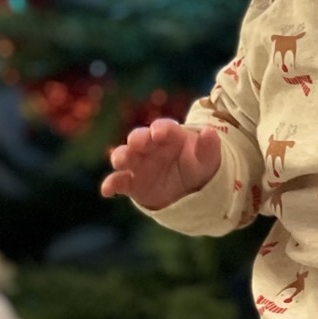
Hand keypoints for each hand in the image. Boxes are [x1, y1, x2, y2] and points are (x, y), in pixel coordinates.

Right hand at [100, 117, 221, 210]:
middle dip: (137, 139)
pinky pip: (119, 182)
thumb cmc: (198, 165)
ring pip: (125, 157)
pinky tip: (107, 191)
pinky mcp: (132, 183)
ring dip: (121, 157)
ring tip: (121, 161)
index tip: (159, 133)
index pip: (163, 128)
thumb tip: (211, 132)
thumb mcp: (208, 157)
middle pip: (139, 138)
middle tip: (137, 143)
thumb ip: (209, 146)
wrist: (190, 189)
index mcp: (169, 135)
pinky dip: (111, 184)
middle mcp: (150, 146)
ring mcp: (139, 164)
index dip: (160, 129)